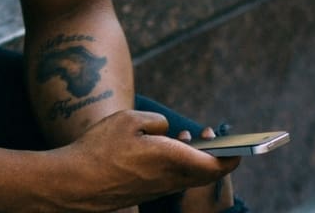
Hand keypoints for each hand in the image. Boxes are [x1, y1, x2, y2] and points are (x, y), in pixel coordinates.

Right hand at [47, 110, 239, 211]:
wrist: (73, 184)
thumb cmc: (100, 149)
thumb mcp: (130, 119)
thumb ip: (157, 123)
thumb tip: (166, 132)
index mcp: (174, 160)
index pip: (217, 165)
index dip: (232, 156)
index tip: (241, 147)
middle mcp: (170, 180)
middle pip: (206, 175)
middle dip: (215, 155)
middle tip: (211, 136)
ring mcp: (156, 191)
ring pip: (187, 178)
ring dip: (192, 160)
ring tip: (186, 137)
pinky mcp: (143, 195)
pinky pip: (170, 181)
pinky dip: (175, 166)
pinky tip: (163, 151)